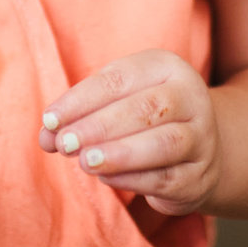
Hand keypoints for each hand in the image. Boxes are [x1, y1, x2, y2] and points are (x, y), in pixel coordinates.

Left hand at [38, 49, 219, 217]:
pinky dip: (132, 178)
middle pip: (146, 109)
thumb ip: (81, 115)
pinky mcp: (198, 177)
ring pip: (163, 143)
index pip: (121, 79)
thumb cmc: (144, 118)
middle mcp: (192, 98)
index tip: (50, 120)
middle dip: (99, 126)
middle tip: (65, 143)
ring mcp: (201, 139)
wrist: (200, 151)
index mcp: (167, 68)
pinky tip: (105, 178)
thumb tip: (46, 136)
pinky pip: (165, 178)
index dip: (81, 100)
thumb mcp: (115, 102)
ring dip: (119, 153)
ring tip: (85, 161)